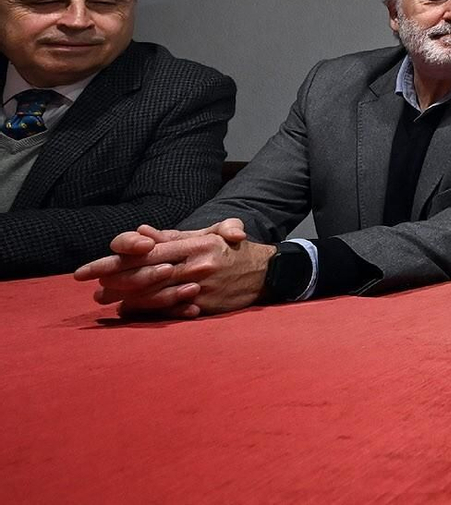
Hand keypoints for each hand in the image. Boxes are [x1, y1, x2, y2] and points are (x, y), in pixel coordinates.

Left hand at [75, 219, 269, 318]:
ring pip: (154, 294)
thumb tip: (143, 233)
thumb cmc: (234, 251)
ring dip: (124, 296)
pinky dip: (146, 311)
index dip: (116, 260)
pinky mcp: (205, 307)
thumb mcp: (209, 234)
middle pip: (145, 274)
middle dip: (112, 279)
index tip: (90, 267)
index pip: (147, 252)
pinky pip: (170, 311)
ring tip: (103, 298)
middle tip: (88, 284)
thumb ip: (174, 235)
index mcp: (195, 245)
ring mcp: (200, 288)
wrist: (269, 273)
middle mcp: (196, 265)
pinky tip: (128, 310)